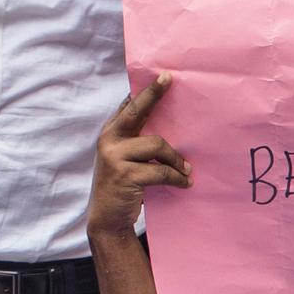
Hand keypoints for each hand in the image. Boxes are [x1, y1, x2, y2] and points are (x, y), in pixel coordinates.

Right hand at [88, 75, 194, 243]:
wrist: (107, 218)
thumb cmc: (122, 185)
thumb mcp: (123, 159)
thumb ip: (135, 142)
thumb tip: (169, 125)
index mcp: (110, 132)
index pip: (129, 105)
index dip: (146, 90)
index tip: (164, 76)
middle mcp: (109, 139)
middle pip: (137, 111)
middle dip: (154, 94)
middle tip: (170, 80)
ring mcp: (115, 156)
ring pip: (157, 144)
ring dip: (177, 159)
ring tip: (187, 170)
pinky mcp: (126, 175)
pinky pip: (161, 171)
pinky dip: (176, 177)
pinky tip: (184, 183)